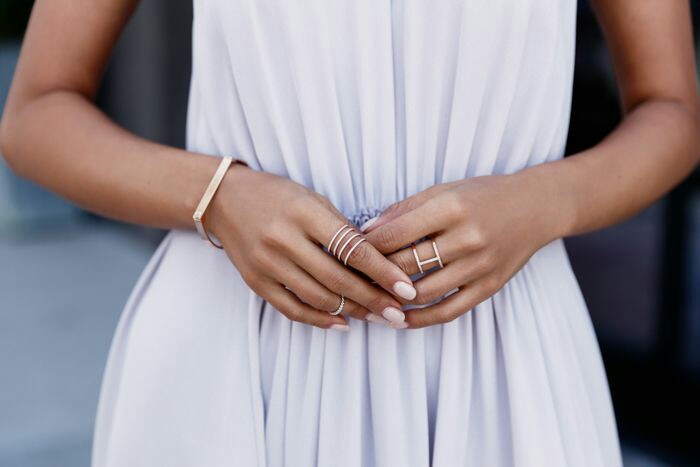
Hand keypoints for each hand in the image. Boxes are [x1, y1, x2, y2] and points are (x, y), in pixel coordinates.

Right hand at [206, 165, 415, 329]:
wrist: (223, 200)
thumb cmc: (276, 196)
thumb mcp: (313, 200)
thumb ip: (342, 230)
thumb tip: (377, 264)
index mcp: (304, 213)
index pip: (353, 249)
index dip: (383, 273)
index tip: (407, 289)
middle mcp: (283, 239)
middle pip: (338, 279)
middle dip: (374, 300)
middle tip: (398, 314)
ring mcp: (266, 263)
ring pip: (318, 298)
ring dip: (352, 312)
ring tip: (378, 317)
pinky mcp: (255, 282)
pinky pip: (292, 309)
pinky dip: (320, 319)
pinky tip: (343, 322)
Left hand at [364, 172, 558, 328]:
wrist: (537, 208)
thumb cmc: (485, 195)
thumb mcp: (445, 190)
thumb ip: (405, 209)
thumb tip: (367, 231)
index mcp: (451, 208)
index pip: (395, 234)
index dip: (366, 247)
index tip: (347, 253)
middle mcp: (467, 238)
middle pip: (405, 264)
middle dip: (373, 275)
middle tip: (350, 280)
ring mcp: (480, 266)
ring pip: (423, 292)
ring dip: (392, 299)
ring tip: (369, 301)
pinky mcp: (489, 287)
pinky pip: (449, 310)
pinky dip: (421, 319)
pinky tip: (401, 319)